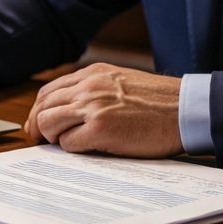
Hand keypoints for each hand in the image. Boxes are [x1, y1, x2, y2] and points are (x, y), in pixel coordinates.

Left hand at [24, 63, 184, 157]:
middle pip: (43, 106)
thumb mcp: (121, 82)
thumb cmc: (160, 101)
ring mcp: (93, 108)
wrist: (185, 110)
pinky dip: (72, 149)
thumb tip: (70, 109)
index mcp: (93, 74)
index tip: (38, 124)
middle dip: (37, 126)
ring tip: (65, 145)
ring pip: (48, 123)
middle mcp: (88, 87)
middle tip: (40, 140)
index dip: (39, 110)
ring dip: (52, 138)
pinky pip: (68, 143)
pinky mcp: (101, 130)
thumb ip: (95, 90)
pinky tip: (86, 149)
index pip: (49, 91)